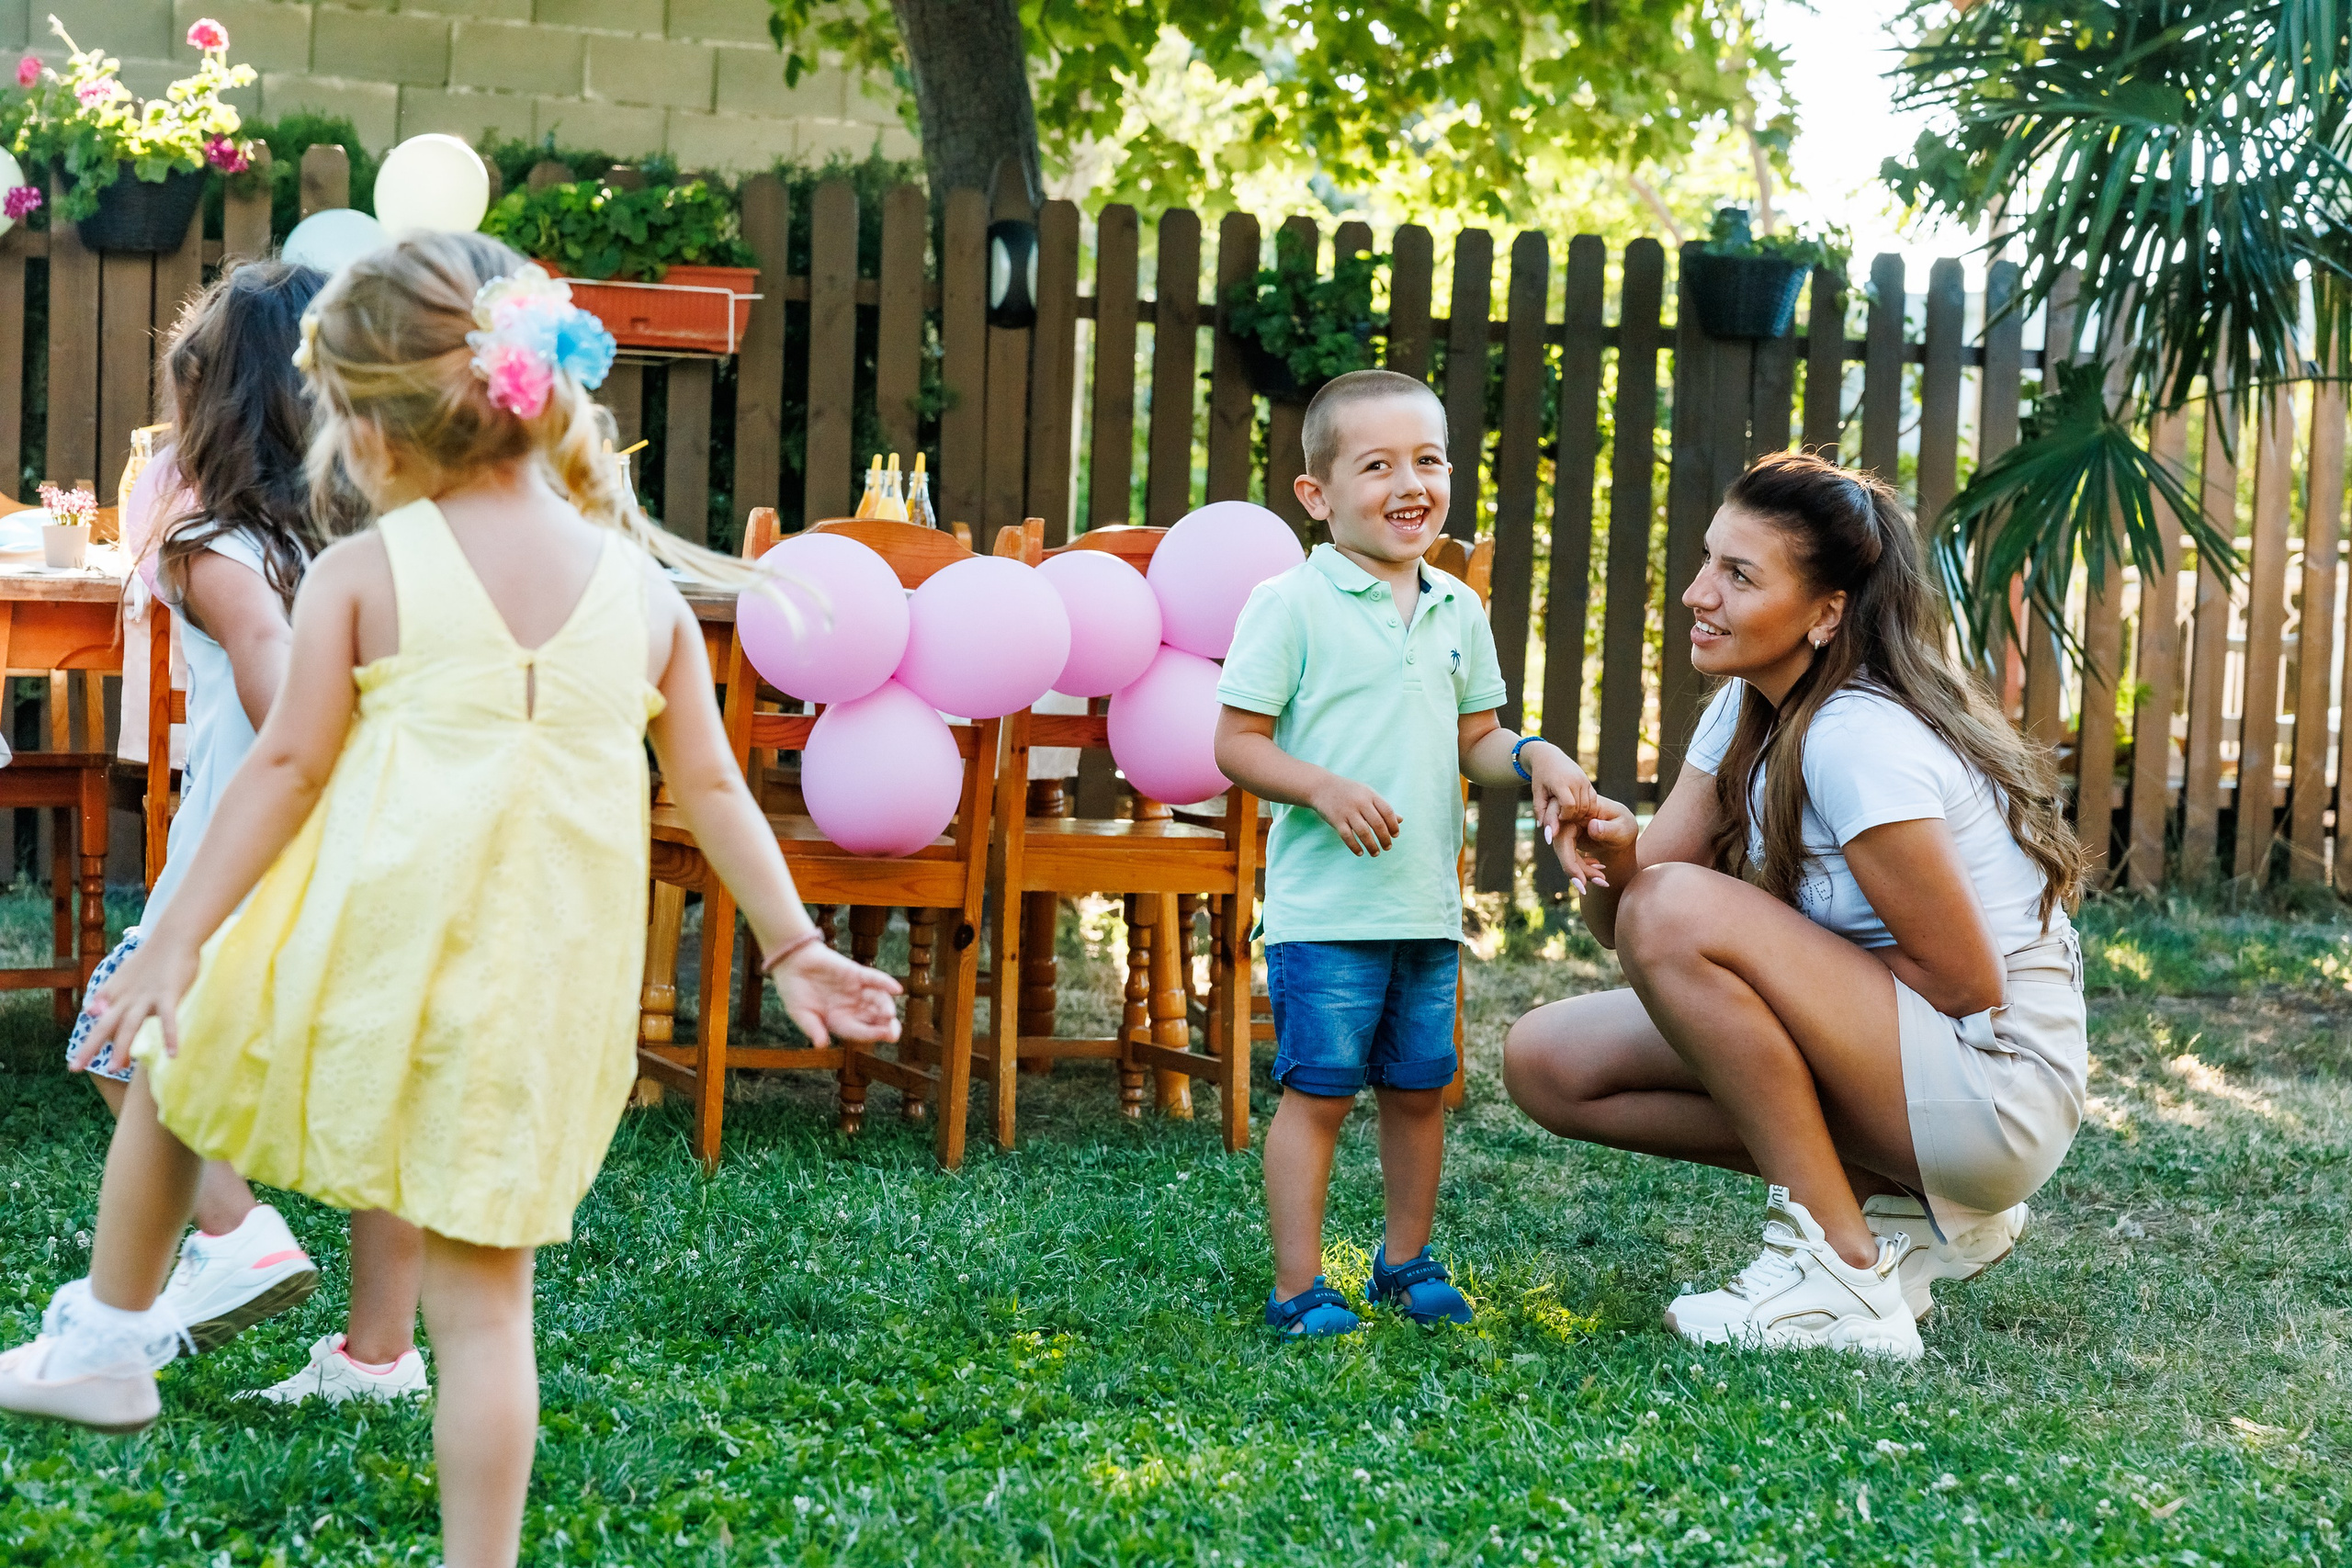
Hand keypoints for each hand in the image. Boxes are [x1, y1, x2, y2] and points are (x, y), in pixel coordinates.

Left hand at [67, 935, 199, 1071]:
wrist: (173, 937)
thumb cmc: (151, 957)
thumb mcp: (123, 975)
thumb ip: (107, 993)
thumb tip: (88, 1012)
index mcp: (117, 994)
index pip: (99, 1021)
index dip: (90, 1041)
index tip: (79, 1062)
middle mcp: (127, 997)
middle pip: (105, 1025)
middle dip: (89, 1047)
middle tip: (73, 1069)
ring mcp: (147, 997)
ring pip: (131, 1025)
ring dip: (121, 1047)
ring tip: (114, 1069)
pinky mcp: (168, 994)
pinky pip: (169, 1019)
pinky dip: (170, 1036)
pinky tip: (173, 1054)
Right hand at [772, 941, 903, 1046]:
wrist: (790, 962)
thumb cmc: (794, 991)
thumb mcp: (800, 1013)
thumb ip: (812, 1028)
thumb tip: (821, 1045)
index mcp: (839, 1021)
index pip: (858, 1030)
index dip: (871, 1034)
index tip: (883, 1036)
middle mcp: (851, 1007)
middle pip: (873, 1018)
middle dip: (886, 1026)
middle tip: (894, 1033)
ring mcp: (855, 990)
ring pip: (876, 999)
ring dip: (885, 1007)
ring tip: (889, 1014)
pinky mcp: (855, 973)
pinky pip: (873, 978)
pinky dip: (885, 982)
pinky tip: (897, 989)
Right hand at [1309, 776, 1401, 855]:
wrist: (1321, 786)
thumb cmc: (1348, 792)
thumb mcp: (1367, 794)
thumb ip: (1382, 807)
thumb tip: (1400, 820)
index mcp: (1370, 795)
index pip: (1387, 811)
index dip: (1393, 825)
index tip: (1395, 835)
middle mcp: (1360, 802)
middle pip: (1377, 824)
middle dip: (1384, 838)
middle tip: (1387, 847)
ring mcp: (1347, 811)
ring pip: (1363, 832)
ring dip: (1372, 845)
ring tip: (1376, 853)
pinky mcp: (1336, 819)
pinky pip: (1347, 836)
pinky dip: (1355, 846)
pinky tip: (1360, 853)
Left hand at [1524, 744, 1597, 847]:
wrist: (1549, 757)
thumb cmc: (1540, 777)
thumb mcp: (1537, 794)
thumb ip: (1541, 813)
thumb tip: (1548, 835)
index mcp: (1561, 782)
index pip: (1569, 805)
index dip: (1565, 816)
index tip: (1558, 817)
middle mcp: (1575, 781)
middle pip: (1580, 808)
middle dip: (1572, 817)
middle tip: (1563, 818)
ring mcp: (1584, 781)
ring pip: (1589, 806)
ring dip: (1580, 815)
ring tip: (1568, 815)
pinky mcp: (1588, 782)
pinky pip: (1593, 801)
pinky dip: (1587, 809)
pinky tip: (1576, 811)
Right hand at [1554, 795, 1639, 894]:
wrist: (1622, 832)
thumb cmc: (1624, 825)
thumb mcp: (1623, 826)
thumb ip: (1609, 828)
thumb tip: (1592, 827)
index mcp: (1580, 807)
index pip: (1562, 817)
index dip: (1553, 827)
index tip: (1551, 837)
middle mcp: (1569, 817)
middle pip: (1560, 841)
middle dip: (1572, 866)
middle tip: (1584, 885)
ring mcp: (1567, 830)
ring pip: (1564, 853)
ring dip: (1580, 871)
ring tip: (1602, 880)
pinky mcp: (1568, 842)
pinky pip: (1569, 858)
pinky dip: (1582, 870)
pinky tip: (1599, 873)